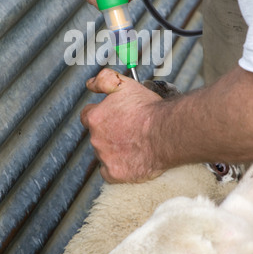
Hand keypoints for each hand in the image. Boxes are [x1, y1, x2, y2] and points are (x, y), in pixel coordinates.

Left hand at [80, 68, 167, 182]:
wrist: (165, 133)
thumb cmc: (147, 109)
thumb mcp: (123, 84)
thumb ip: (102, 80)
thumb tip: (90, 84)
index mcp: (95, 118)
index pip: (87, 116)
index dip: (101, 115)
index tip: (113, 116)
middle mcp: (96, 139)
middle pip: (97, 136)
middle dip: (109, 133)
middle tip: (129, 129)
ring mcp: (104, 157)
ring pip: (104, 153)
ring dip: (114, 149)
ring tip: (135, 143)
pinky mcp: (115, 174)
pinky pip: (110, 172)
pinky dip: (118, 167)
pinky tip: (131, 160)